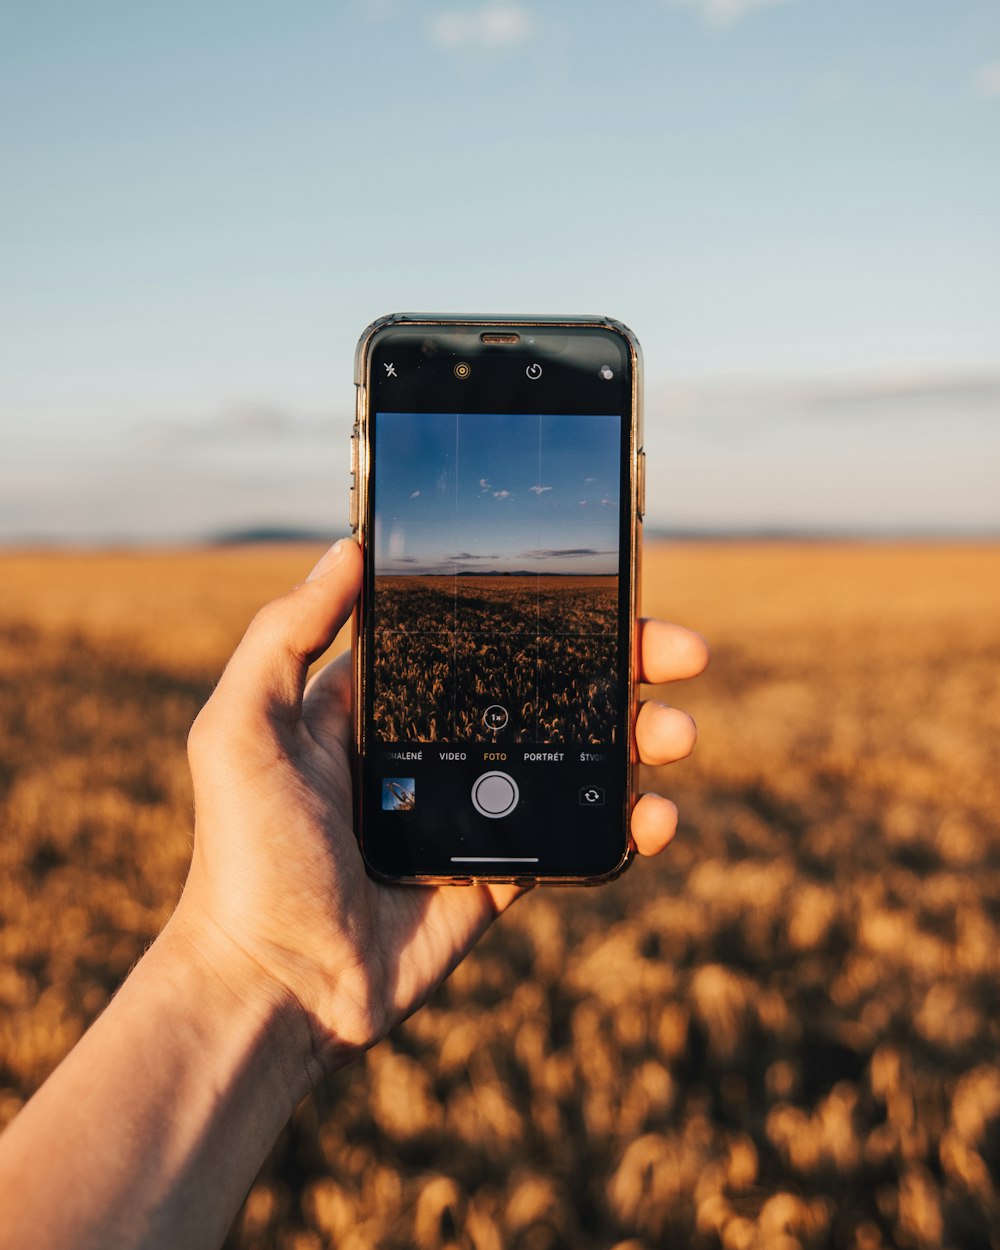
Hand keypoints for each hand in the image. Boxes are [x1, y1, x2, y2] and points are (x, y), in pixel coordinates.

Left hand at [179, 540, 707, 1083]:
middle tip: (681, 651)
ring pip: (579, 754)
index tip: (601, 584)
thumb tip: (347, 549)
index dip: (542, 610)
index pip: (480, 636)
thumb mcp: (242, 729)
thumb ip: (285, 637)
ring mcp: (478, 810)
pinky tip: (656, 811)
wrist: (275, 985)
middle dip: (623, 662)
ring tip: (679, 731)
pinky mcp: (503, 871)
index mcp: (385, 704)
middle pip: (550, 687)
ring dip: (641, 735)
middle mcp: (438, 746)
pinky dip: (630, 820)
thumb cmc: (246, 855)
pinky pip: (580, 834)